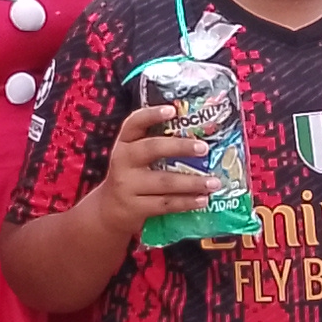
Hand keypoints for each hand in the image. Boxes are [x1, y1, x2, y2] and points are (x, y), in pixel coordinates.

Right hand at [86, 102, 217, 230]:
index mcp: (124, 143)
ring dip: (192, 182)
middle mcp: (123, 161)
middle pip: (152, 149)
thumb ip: (157, 147)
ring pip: (164, 181)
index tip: (172, 109)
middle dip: (180, 147)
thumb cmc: (132, 178)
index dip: (152, 114)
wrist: (108, 212)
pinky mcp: (135, 208)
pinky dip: (186, 202)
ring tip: (214, 182)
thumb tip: (198, 137)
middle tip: (204, 148)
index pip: (134, 123)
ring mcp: (127, 185)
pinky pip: (165, 203)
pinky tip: (202, 200)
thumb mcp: (135, 159)